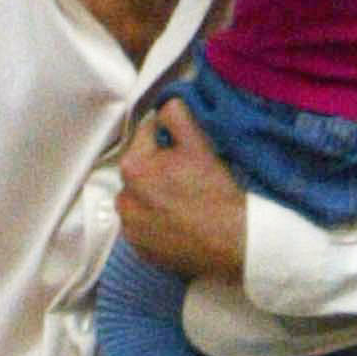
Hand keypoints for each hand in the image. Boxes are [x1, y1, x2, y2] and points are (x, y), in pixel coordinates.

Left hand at [116, 98, 246, 280]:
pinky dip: (156, 222)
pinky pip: (143, 227)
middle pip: (140, 169)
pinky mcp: (140, 251)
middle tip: (188, 177)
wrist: (233, 242)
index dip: (167, 138)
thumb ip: (175, 114)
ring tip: (183, 201)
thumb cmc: (216, 192)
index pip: (145, 136)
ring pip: (140, 199)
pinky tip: (179, 222)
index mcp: (132, 167)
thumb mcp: (198, 142)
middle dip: (158, 168)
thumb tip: (164, 104)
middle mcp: (123, 200)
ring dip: (154, 195)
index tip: (187, 150)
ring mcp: (130, 229)